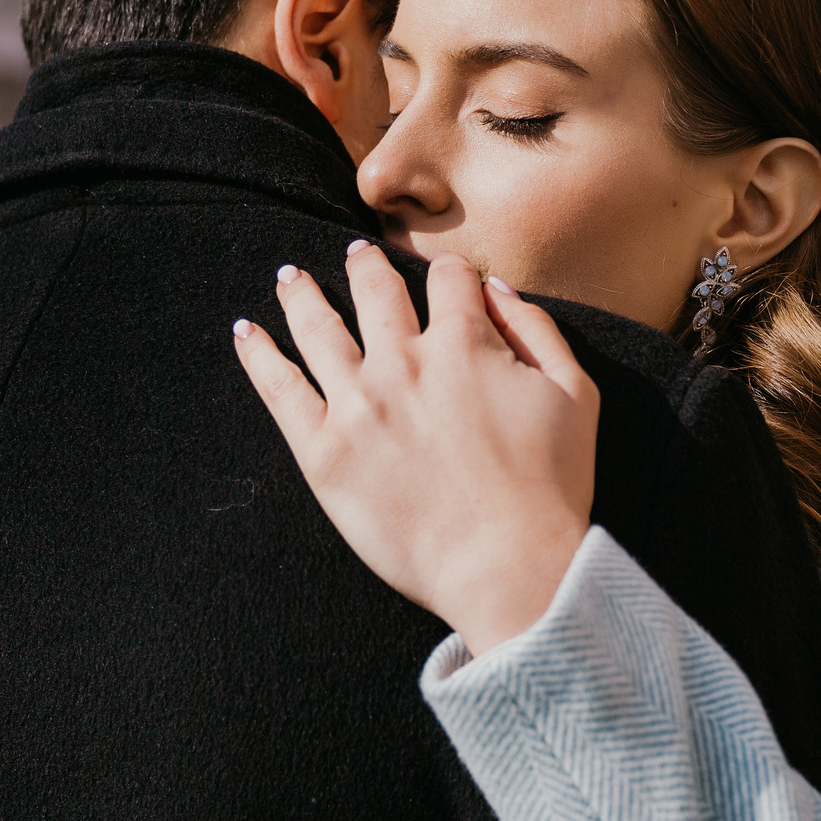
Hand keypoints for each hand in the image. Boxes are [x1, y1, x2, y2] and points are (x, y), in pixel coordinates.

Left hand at [233, 242, 597, 656]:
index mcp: (463, 343)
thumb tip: (496, 289)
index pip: (448, 280)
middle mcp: (403, 363)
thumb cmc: (550, 488)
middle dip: (365, 266)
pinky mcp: (324, 452)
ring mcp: (357, 406)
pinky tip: (245, 332)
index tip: (445, 281)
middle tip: (353, 254)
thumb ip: (536, 329)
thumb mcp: (575, 393)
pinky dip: (259, 354)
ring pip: (318, 329)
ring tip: (288, 278)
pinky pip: (280, 389)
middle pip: (375, 291)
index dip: (451, 274)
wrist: (506, 566)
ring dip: (302, 295)